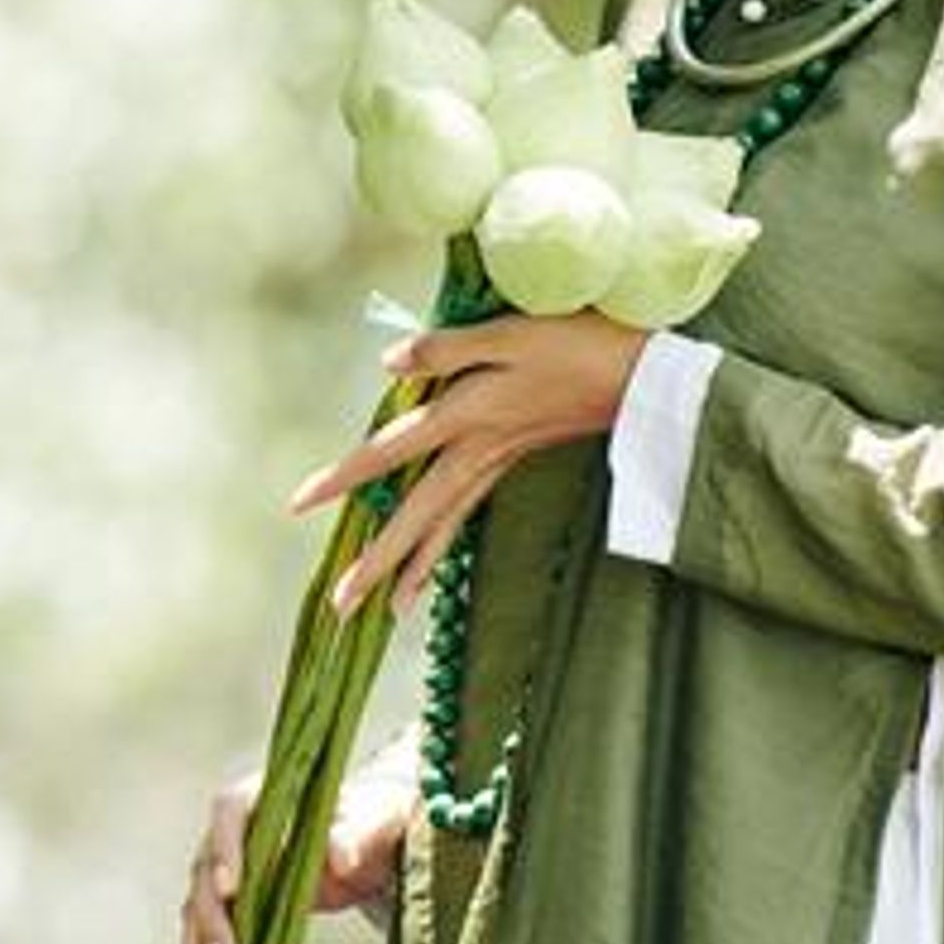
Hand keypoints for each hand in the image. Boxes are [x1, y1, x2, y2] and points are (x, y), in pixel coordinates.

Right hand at [176, 752, 417, 943]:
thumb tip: (339, 856)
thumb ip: (356, 833)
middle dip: (212, 925)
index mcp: (262, 800)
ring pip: (198, 919)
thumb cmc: (370, 821)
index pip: (229, 812)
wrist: (366, 843)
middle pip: (205, 877)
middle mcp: (231, 839)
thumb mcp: (375, 821)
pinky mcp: (231, 916)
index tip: (231, 887)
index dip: (224, 848)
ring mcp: (226, 880)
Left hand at [286, 311, 649, 616]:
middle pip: (417, 513)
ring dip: (411, 567)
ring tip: (382, 611)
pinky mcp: (516, 460)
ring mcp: (498, 460)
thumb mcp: (512, 332)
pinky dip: (446, 545)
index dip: (344, 476)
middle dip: (377, 561)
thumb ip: (447, 349)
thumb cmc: (580, 341)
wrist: (646, 376)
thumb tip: (389, 364)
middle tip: (338, 606)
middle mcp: (477, 448)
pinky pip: (470, 512)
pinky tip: (430, 569)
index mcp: (467, 415)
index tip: (298, 505)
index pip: (390, 450)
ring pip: (445, 522)